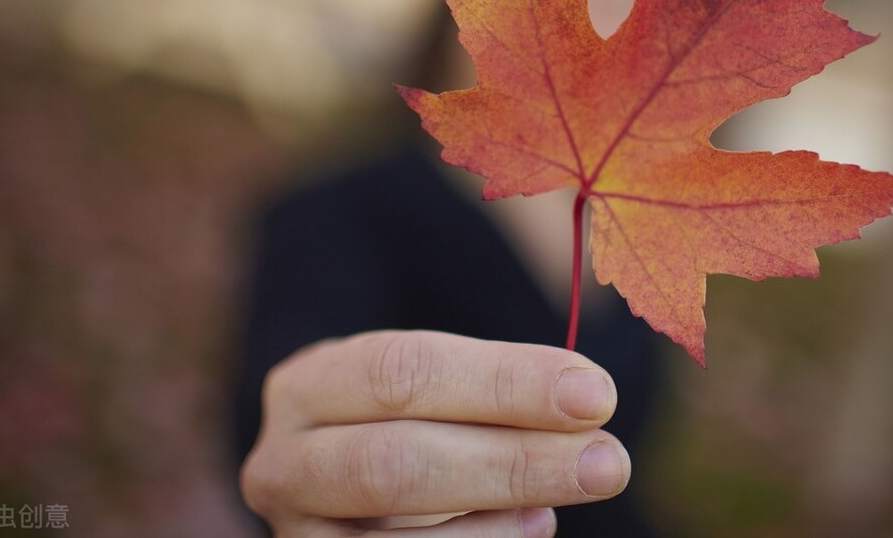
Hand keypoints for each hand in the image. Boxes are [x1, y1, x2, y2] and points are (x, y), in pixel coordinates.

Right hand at [240, 330, 629, 535]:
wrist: (347, 473)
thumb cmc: (413, 416)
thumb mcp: (435, 384)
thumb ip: (495, 384)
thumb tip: (588, 397)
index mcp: (308, 384)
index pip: (403, 371)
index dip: (503, 381)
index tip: (594, 392)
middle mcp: (284, 463)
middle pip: (397, 460)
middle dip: (514, 459)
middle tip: (608, 460)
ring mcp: (299, 536)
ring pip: (394, 537)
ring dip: (503, 514)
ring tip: (577, 488)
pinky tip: (534, 526)